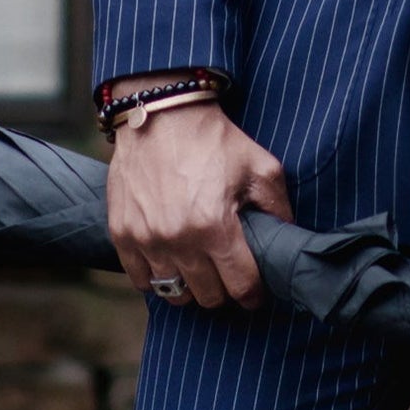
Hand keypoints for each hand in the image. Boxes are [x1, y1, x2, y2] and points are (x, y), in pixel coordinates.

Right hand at [105, 97, 293, 310]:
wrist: (162, 113)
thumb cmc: (213, 138)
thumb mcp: (259, 165)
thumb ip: (278, 206)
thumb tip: (287, 237)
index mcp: (215, 226)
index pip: (241, 286)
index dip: (253, 292)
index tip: (255, 290)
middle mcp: (178, 240)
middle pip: (208, 297)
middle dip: (223, 289)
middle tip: (227, 272)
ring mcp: (146, 239)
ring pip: (174, 293)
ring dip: (190, 286)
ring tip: (199, 268)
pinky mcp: (122, 234)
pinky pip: (140, 280)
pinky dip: (156, 277)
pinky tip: (170, 260)